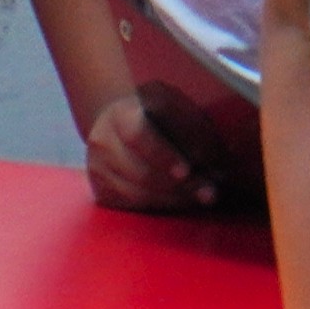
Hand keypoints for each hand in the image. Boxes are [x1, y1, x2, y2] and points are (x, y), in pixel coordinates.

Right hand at [84, 89, 204, 212]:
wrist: (115, 120)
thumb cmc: (154, 111)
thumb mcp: (170, 103)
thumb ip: (188, 123)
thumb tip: (213, 155)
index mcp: (120, 114)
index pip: (139, 136)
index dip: (164, 155)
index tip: (187, 171)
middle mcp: (103, 142)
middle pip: (139, 171)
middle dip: (178, 186)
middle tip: (208, 192)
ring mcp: (97, 168)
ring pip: (135, 193)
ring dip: (172, 199)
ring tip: (200, 198)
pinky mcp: (100, 189)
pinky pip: (130, 204)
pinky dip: (157, 205)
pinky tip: (179, 201)